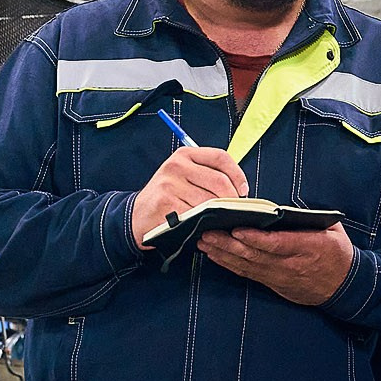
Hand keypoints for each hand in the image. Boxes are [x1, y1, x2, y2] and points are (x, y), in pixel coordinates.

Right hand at [132, 146, 249, 239]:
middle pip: (219, 181)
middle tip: (234, 210)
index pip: (220, 157)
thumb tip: (239, 188)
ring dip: (219, 214)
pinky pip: (196, 216)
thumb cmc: (167, 196)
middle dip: (232, 199)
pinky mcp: (166, 205)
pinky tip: (204, 226)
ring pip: (209, 201)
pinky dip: (204, 223)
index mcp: (184, 155)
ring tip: (219, 219)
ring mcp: (169, 185)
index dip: (237, 174)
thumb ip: (207, 174)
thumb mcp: (183, 175)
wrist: (137, 215)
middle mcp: (176, 166)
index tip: (243, 190)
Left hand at [198, 222, 354, 305]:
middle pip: (254, 255)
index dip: (255, 239)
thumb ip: (309, 218)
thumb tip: (282, 207)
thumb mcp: (332, 230)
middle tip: (206, 233)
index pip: (277, 244)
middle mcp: (291, 264)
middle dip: (228, 244)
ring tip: (204, 241)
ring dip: (223, 254)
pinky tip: (214, 256)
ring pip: (247, 266)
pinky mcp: (273, 283)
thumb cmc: (337, 253)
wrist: (344, 286)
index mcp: (308, 247)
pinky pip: (248, 274)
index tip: (236, 230)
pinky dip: (229, 265)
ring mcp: (280, 276)